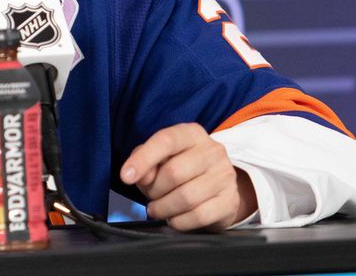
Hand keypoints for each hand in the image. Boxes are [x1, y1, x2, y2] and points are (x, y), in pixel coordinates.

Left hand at [119, 123, 256, 231]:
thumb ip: (145, 161)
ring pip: (186, 197)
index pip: (166, 141)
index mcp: (192, 134)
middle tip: (150, 196)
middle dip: (154, 190)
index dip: (143, 159)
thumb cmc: (182, 168)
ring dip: (164, 208)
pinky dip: (179, 221)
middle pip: (174, 172)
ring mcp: (224, 176)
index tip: (126, 176)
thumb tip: (138, 175)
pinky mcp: (230, 201)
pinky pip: (199, 216)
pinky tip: (174, 218)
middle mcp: (212, 151)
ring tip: (157, 209)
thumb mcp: (161, 158)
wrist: (218, 186)